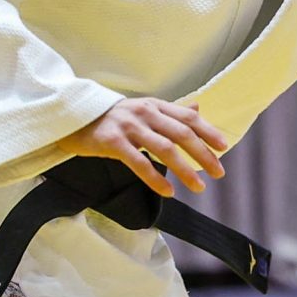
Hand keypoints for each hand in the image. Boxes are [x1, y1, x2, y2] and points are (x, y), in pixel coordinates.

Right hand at [60, 96, 227, 196]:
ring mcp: (128, 127)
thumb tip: (198, 108)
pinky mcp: (112, 142)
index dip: (208, 131)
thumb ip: (171, 111)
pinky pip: (139, 163)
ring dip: (185, 170)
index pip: (188, 118)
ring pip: (165, 149)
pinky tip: (169, 191)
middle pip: (182, 133)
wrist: (72, 115)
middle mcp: (144, 113)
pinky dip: (156, 178)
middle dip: (203, 154)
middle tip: (219, 172)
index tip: (224, 147)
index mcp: (154, 105)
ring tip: (199, 187)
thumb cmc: (112, 117)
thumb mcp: (143, 109)